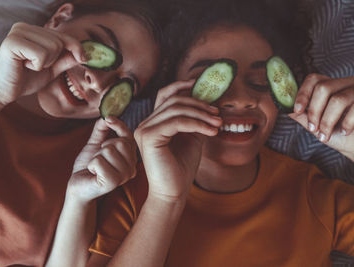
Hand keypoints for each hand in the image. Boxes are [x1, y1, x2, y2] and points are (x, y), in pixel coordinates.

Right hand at [0, 22, 85, 105]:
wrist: (4, 92)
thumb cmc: (26, 79)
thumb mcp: (51, 69)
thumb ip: (66, 60)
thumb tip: (84, 54)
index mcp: (33, 30)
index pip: (63, 35)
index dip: (76, 47)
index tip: (84, 58)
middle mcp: (24, 27)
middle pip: (59, 41)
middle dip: (54, 60)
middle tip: (36, 66)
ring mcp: (17, 32)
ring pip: (52, 47)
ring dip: (44, 63)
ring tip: (29, 65)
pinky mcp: (12, 42)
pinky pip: (41, 54)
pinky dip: (37, 65)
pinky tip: (23, 66)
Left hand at [67, 117, 137, 202]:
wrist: (78, 186)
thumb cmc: (88, 167)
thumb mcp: (95, 145)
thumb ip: (101, 130)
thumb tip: (105, 116)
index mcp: (130, 159)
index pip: (129, 136)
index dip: (119, 125)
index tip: (108, 119)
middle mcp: (131, 168)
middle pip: (120, 142)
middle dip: (103, 147)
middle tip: (98, 159)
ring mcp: (123, 176)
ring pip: (109, 150)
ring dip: (96, 157)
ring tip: (95, 168)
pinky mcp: (112, 182)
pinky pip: (99, 161)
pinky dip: (91, 165)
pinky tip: (93, 174)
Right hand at [134, 80, 221, 201]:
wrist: (173, 192)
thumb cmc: (181, 168)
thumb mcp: (191, 137)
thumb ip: (194, 119)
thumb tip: (208, 101)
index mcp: (153, 122)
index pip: (165, 95)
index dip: (182, 86)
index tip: (201, 85)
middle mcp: (145, 124)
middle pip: (174, 101)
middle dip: (199, 105)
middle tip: (218, 115)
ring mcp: (144, 129)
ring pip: (176, 109)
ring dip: (202, 115)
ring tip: (218, 124)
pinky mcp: (149, 137)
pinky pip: (177, 122)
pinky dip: (197, 124)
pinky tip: (211, 132)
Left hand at [289, 74, 353, 159]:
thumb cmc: (337, 134)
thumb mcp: (317, 124)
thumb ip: (303, 116)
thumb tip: (284, 109)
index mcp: (331, 87)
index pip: (314, 79)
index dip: (303, 93)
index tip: (297, 110)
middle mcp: (346, 84)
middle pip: (324, 88)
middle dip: (314, 111)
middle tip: (313, 129)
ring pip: (338, 100)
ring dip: (327, 122)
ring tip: (325, 136)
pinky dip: (346, 124)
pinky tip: (345, 132)